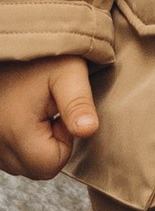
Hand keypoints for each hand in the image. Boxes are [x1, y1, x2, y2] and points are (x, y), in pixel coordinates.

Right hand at [0, 56, 95, 179]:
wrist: (11, 41)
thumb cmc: (41, 56)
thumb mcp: (67, 71)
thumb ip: (78, 103)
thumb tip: (89, 131)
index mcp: (16, 133)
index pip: (52, 165)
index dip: (65, 140)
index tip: (60, 111)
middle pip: (37, 169)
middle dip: (51, 145)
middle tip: (49, 109)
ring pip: (24, 164)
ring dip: (36, 144)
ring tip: (35, 109)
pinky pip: (11, 156)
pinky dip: (22, 142)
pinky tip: (24, 114)